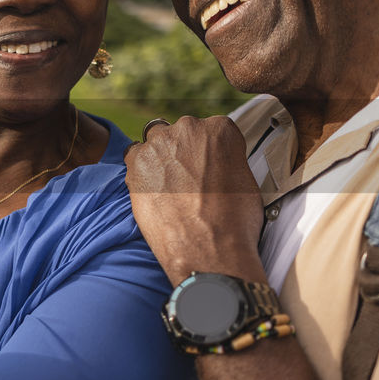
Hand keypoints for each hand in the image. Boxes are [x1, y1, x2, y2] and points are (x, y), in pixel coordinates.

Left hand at [123, 116, 264, 285]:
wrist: (209, 250)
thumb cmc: (232, 223)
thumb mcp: (245, 180)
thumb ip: (226, 159)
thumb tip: (217, 163)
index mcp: (221, 129)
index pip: (209, 129)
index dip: (206, 152)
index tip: (205, 167)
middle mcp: (189, 129)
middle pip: (180, 133)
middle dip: (182, 153)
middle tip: (186, 181)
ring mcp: (159, 144)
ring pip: (154, 142)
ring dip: (159, 159)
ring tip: (168, 188)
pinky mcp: (136, 163)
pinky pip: (132, 157)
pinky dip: (139, 170)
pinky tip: (151, 190)